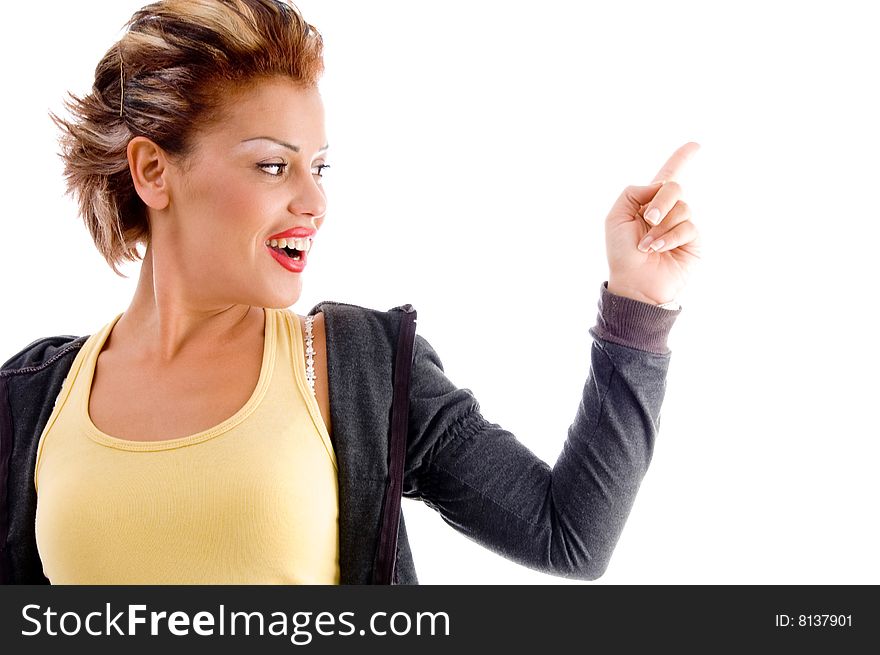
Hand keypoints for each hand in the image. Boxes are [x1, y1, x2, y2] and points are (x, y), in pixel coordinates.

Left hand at [604, 141, 701, 304]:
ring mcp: (682, 226)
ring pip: (682, 207)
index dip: (680, 159)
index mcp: (648, 203)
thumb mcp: (616, 217)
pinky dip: (669, 238)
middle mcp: (668, 212)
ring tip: (647, 246)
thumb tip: (661, 186)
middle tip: (648, 218)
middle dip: (660, 201)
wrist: (634, 284)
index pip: (667, 176)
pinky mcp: (693, 241)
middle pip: (674, 187)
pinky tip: (657, 250)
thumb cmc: (621, 253)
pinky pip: (688, 227)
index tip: (695, 145)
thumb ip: (633, 192)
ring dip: (661, 227)